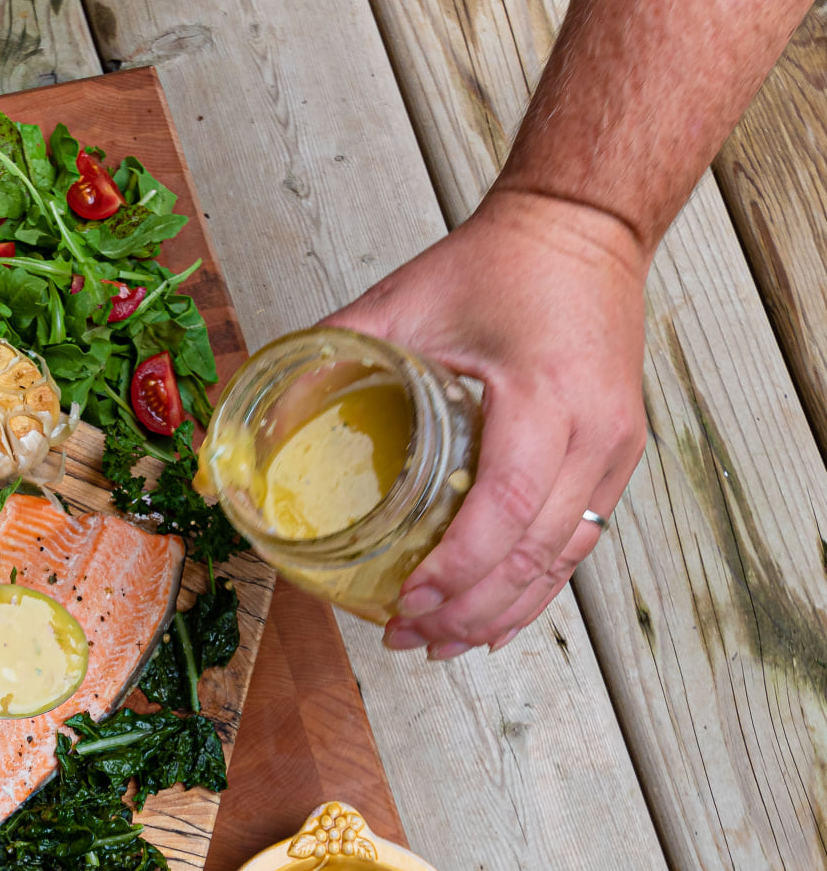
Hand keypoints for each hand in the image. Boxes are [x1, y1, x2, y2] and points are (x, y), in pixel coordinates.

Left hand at [323, 189, 650, 657]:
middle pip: (536, 552)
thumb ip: (328, 354)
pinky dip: (535, 591)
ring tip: (440, 642)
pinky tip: (494, 621)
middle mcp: (593, 430)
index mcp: (544, 393)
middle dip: (469, 608)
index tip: (409, 599)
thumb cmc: (497, 263)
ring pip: (562, 561)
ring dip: (501, 612)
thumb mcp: (401, 301)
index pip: (506, 505)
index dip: (458, 567)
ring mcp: (614, 449)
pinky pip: (579, 543)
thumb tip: (253, 417)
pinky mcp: (616, 458)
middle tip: (407, 635)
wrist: (583, 228)